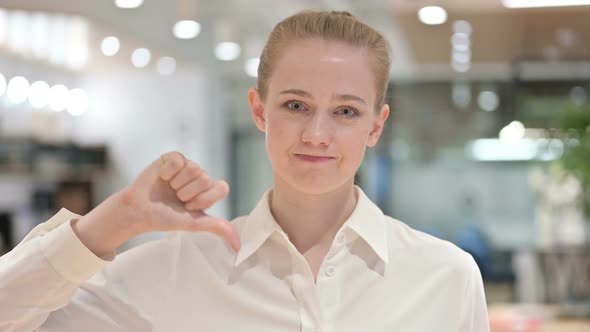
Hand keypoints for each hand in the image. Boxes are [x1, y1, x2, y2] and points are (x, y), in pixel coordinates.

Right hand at [73, 151, 239, 255]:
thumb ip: (218, 227)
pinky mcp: (173, 158)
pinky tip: (161, 178)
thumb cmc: (165, 218)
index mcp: (208, 192)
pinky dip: (167, 172)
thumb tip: (239, 247)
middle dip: (188, 192)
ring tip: (168, 188)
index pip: (221, 187)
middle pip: (206, 178)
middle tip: (176, 198)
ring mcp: (187, 166)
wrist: (139, 211)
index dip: (204, 199)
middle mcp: (200, 177)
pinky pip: (178, 160)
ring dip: (177, 183)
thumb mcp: (194, 223)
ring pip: (193, 168)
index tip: (189, 207)